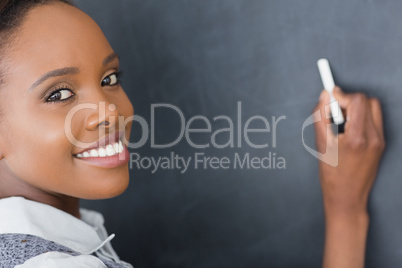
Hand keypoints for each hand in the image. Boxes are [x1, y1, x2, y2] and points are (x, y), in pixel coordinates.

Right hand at [313, 87, 384, 267]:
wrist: (347, 197)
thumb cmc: (332, 175)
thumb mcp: (321, 145)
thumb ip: (321, 117)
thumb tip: (325, 95)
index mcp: (357, 137)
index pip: (357, 100)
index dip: (341, 96)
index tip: (330, 97)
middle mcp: (374, 137)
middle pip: (367, 101)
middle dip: (349, 101)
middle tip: (334, 113)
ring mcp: (380, 141)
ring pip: (372, 109)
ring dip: (356, 108)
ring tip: (341, 123)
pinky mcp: (382, 144)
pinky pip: (374, 121)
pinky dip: (361, 118)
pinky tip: (348, 131)